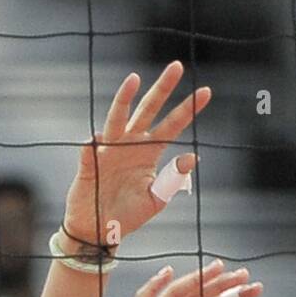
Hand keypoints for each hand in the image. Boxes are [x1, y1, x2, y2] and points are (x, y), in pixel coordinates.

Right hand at [62, 61, 210, 245]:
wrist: (100, 230)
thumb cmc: (128, 214)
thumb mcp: (156, 199)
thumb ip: (172, 179)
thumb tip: (192, 157)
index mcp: (149, 153)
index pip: (172, 126)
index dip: (188, 109)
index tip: (206, 92)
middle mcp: (131, 145)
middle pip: (148, 110)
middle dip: (162, 89)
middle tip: (177, 66)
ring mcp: (109, 150)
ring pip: (118, 119)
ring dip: (124, 100)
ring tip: (134, 80)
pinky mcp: (89, 164)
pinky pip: (91, 151)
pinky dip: (93, 146)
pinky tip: (96, 141)